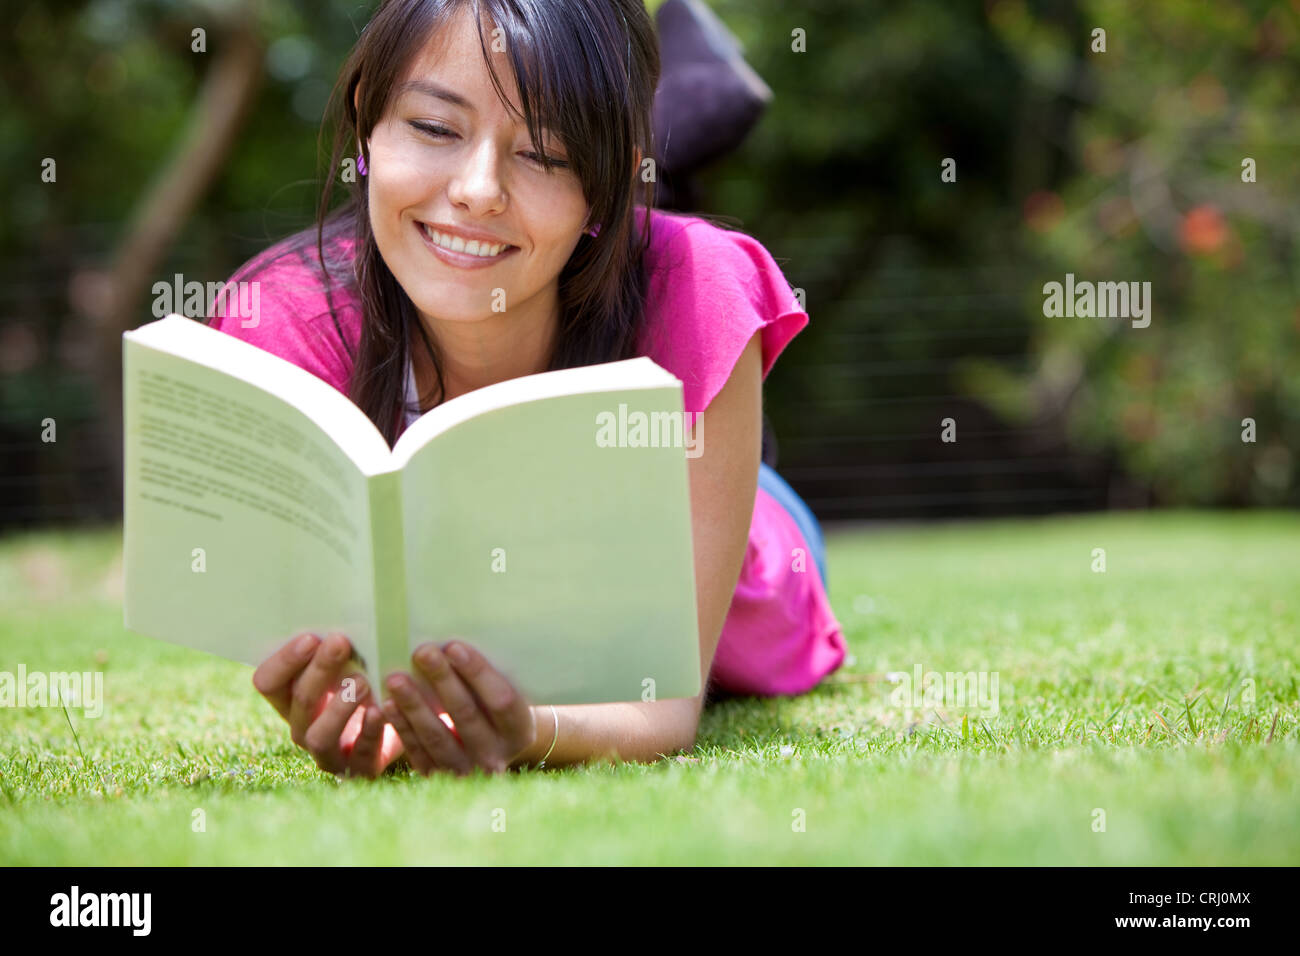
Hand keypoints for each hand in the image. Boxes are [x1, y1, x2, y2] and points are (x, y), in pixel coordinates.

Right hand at [252, 632, 404, 777]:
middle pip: (299, 702)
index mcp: (291, 698)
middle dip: (319, 671)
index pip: (267, 682)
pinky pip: (360, 755)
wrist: (408, 719)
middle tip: (341, 644)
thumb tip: (344, 603)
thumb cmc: (373, 678)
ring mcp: (329, 752)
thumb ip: (340, 644)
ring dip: (339, 707)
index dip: (285, 661)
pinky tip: (381, 710)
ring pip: (318, 736)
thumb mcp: (354, 658)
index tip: (311, 637)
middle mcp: (303, 727)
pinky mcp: (360, 768)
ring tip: (362, 682)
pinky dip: (370, 732)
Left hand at [382, 640, 536, 775]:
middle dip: (442, 680)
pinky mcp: (438, 779)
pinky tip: (388, 705)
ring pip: (437, 737)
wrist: (489, 746)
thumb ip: (488, 677)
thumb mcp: (503, 693)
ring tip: (396, 678)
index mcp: (520, 731)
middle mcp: (496, 756)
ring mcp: (467, 772)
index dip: (477, 673)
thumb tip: (452, 643)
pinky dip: (402, 727)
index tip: (453, 646)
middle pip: (467, 715)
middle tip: (422, 652)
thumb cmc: (494, 705)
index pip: (501, 700)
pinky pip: (417, 752)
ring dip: (414, 705)